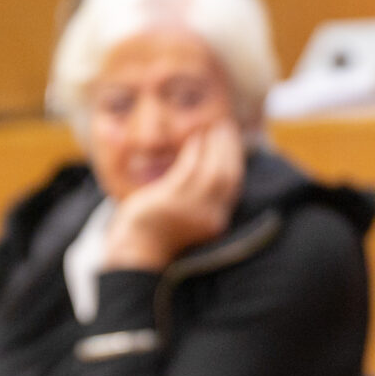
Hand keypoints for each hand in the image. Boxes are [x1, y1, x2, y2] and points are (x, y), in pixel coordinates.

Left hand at [102, 120, 243, 272]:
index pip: (233, 183)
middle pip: (226, 175)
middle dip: (228, 148)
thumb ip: (205, 194)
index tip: (233, 140)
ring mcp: (190, 209)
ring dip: (213, 146)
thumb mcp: (190, 212)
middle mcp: (208, 216)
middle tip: (226, 127)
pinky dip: (194, 152)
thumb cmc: (162, 226)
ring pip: (211, 171)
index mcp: (216, 220)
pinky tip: (194, 140)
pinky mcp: (170, 200)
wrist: (137, 248)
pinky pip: (188, 170)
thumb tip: (216, 166)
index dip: (236, 159)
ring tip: (211, 129)